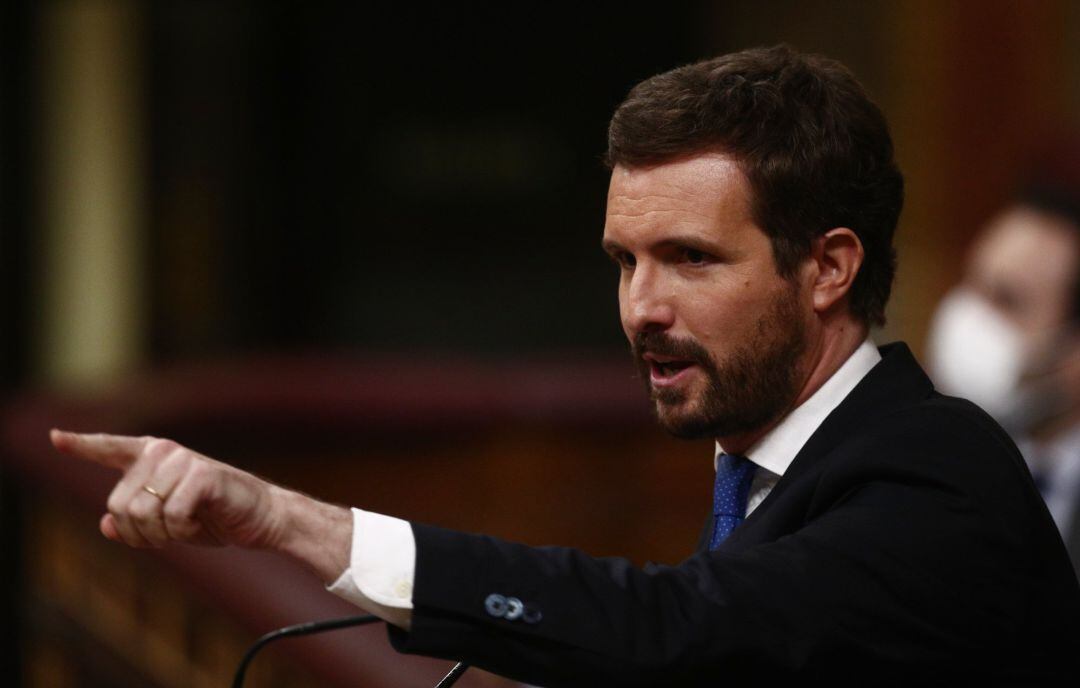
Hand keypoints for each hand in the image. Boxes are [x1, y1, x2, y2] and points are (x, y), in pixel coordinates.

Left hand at [50, 430, 288, 548]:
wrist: (262, 518)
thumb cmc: (214, 518)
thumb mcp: (168, 525)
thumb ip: (134, 521)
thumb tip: (105, 523)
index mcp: (153, 458)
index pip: (111, 449)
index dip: (81, 445)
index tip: (55, 437)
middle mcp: (164, 453)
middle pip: (118, 505)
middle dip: (139, 533)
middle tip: (168, 536)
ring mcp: (183, 460)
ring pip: (141, 513)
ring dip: (162, 535)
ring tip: (187, 528)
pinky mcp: (202, 475)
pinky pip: (171, 517)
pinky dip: (183, 533)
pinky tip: (200, 525)